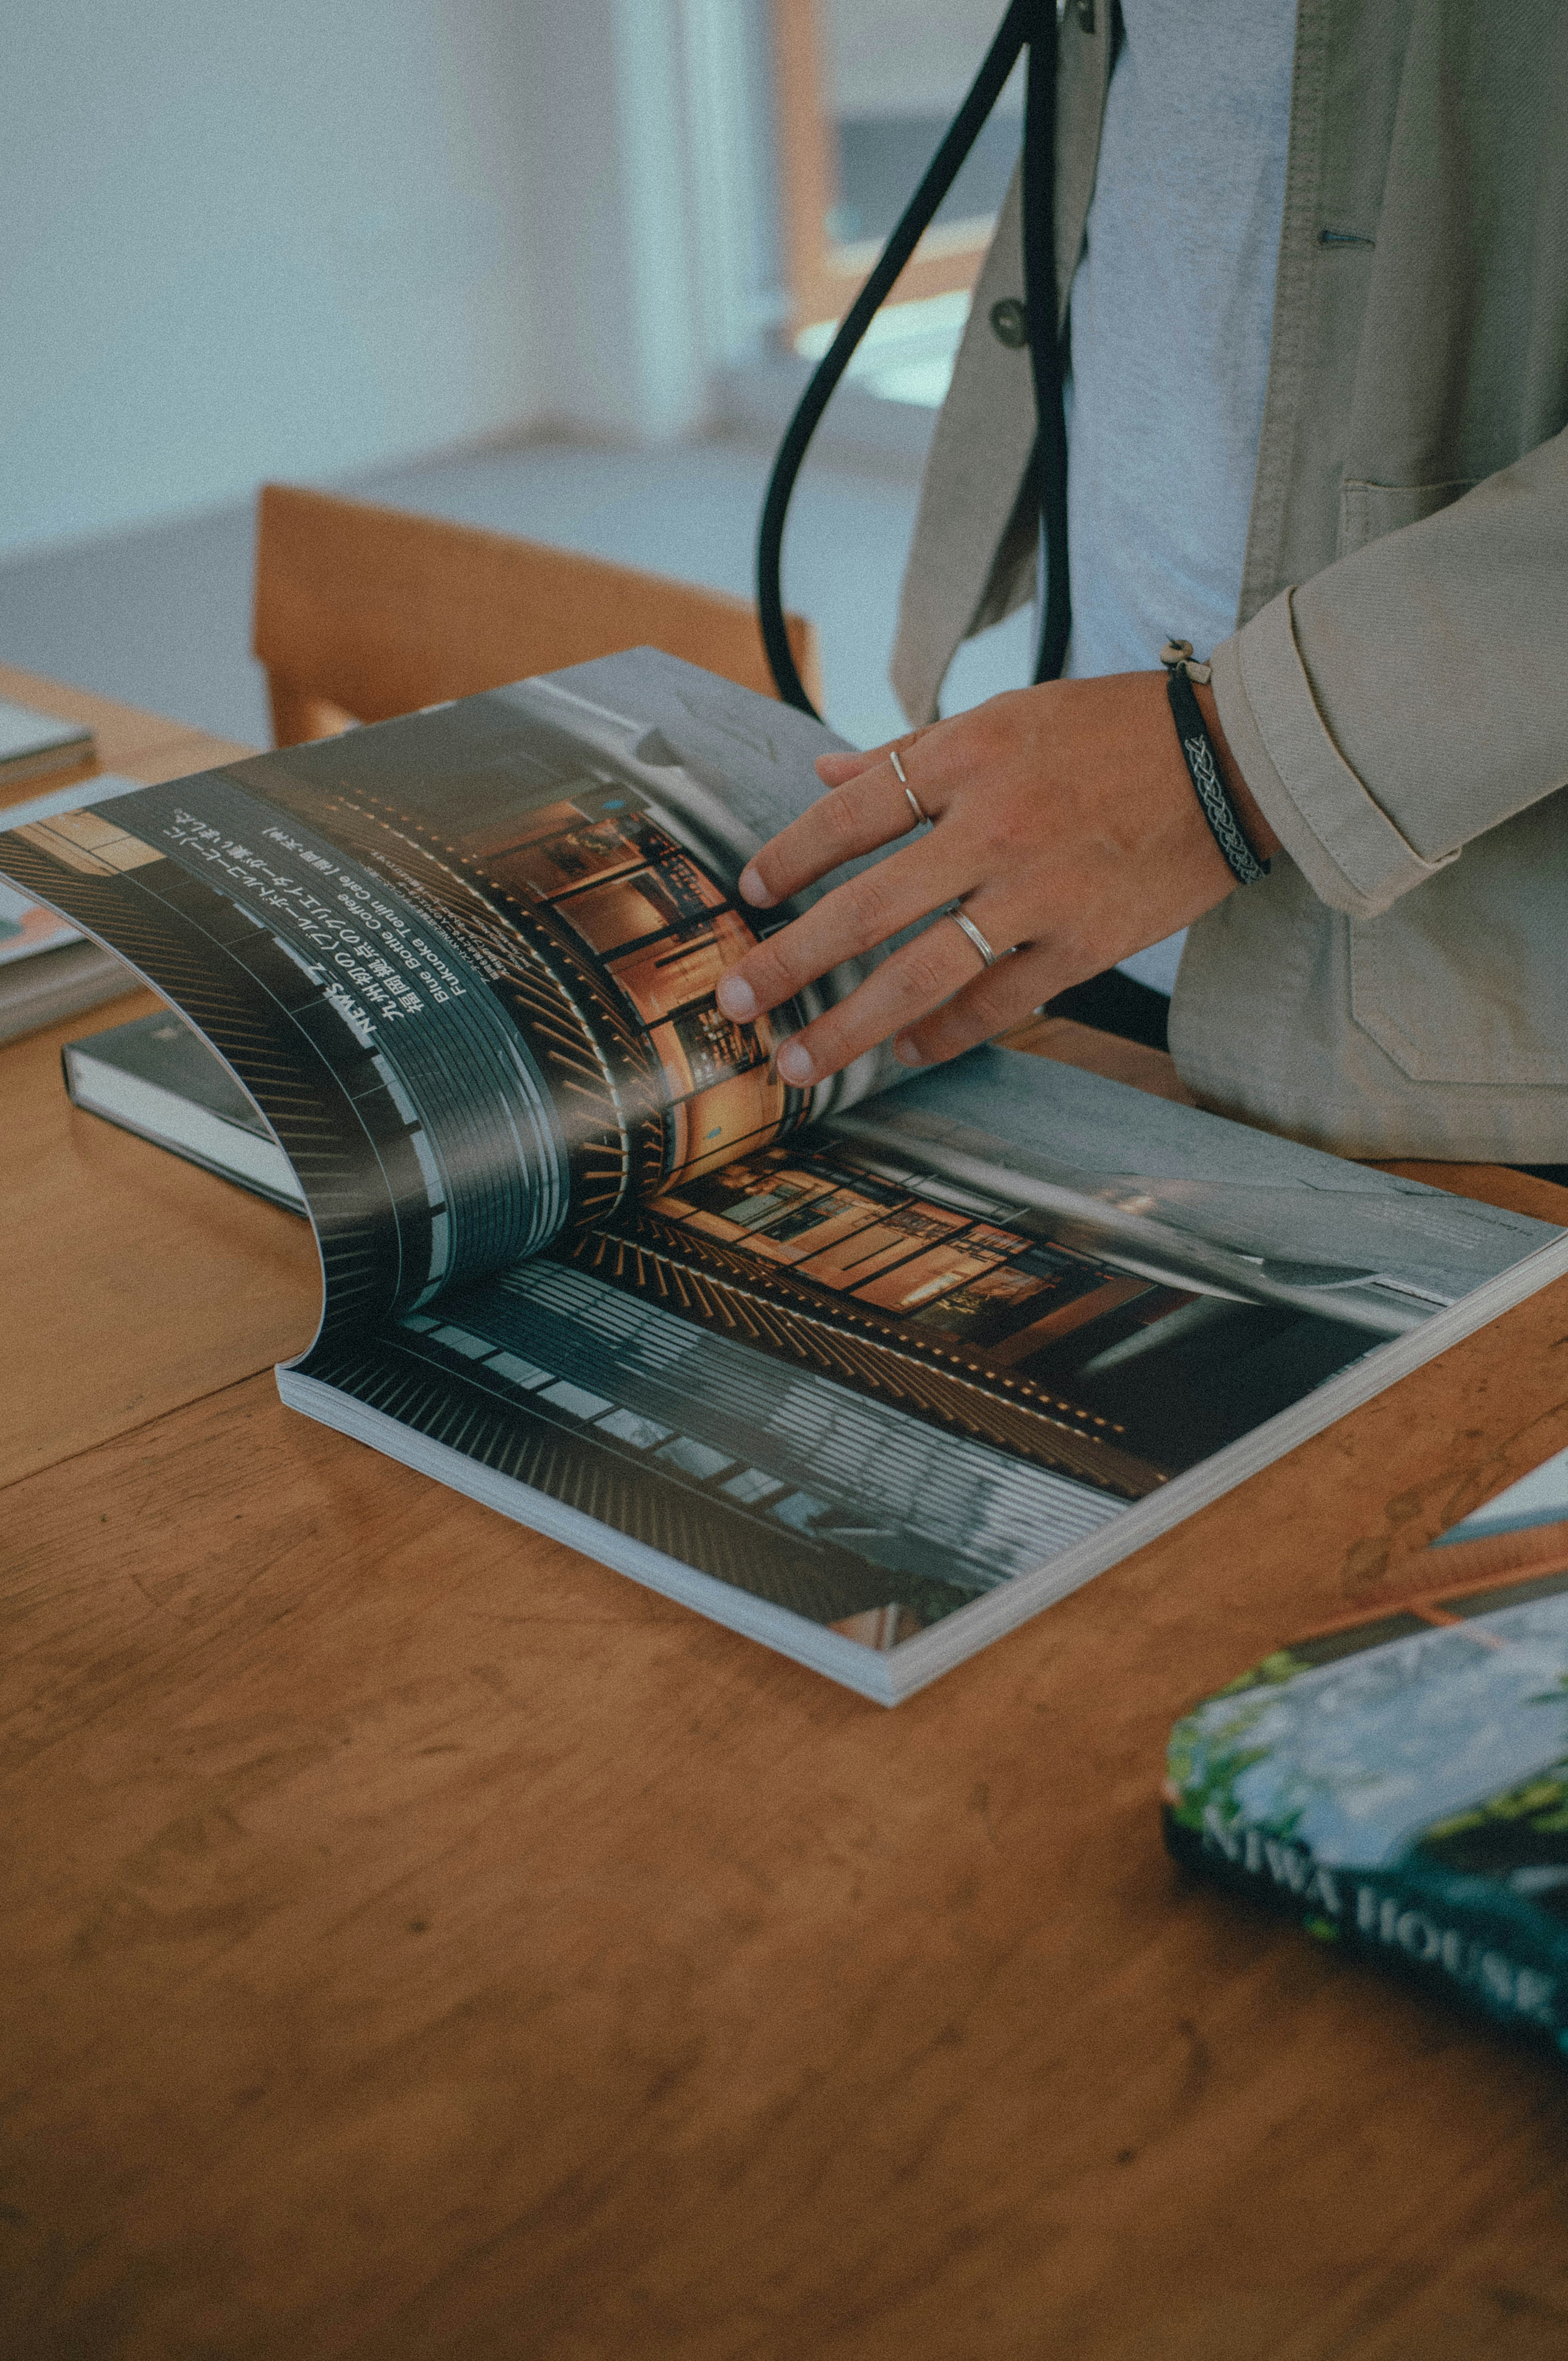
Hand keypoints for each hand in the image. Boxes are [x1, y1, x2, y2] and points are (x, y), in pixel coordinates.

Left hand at [713, 669, 1279, 1084]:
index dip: (790, 856)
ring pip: (923, 975)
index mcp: (969, 758)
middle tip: (734, 1004)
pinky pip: (998, 1004)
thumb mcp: (1008, 714)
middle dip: (789, 963)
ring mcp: (1040, 893)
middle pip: (866, 909)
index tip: (748, 892)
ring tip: (799, 1063)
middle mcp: (994, 828)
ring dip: (851, 1027)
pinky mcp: (1086, 944)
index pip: (852, 814)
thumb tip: (825, 775)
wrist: (1237, 758)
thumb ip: (913, 754)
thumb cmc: (1115, 730)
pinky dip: (945, 1035)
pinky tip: (905, 1053)